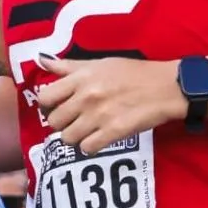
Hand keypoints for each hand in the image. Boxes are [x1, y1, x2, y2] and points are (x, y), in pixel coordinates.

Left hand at [37, 55, 185, 154]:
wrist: (166, 87)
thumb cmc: (134, 73)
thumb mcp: (101, 63)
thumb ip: (69, 66)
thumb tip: (41, 60)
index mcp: (82, 78)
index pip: (45, 97)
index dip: (47, 105)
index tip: (58, 106)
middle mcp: (87, 96)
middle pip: (54, 121)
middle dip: (62, 122)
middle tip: (75, 120)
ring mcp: (99, 116)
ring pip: (68, 138)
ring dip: (76, 136)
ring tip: (88, 130)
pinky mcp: (113, 132)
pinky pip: (87, 148)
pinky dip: (91, 145)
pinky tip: (100, 137)